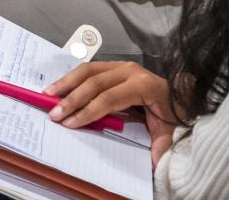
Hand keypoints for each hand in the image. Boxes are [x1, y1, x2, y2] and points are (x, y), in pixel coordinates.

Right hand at [45, 61, 177, 166]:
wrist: (180, 94)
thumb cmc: (171, 112)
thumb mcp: (169, 130)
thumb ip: (162, 145)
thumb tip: (157, 163)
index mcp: (143, 85)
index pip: (109, 98)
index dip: (88, 111)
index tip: (70, 124)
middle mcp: (130, 71)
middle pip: (94, 83)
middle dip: (72, 99)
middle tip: (54, 114)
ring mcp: (121, 65)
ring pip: (88, 71)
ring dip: (66, 83)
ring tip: (48, 95)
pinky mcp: (114, 66)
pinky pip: (89, 69)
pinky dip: (72, 78)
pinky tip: (59, 87)